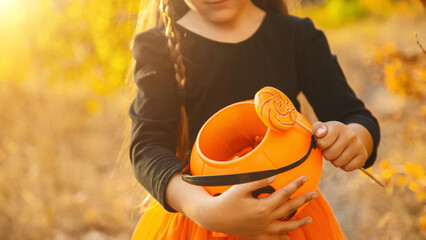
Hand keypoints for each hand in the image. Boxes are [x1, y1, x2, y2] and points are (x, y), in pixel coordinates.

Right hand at [197, 176, 317, 239]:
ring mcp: (262, 230)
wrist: (213, 217)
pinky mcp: (256, 236)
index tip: (305, 178)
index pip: (284, 194)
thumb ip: (258, 182)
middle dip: (304, 201)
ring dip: (299, 222)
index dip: (296, 185)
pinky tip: (289, 238)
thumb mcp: (241, 187)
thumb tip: (274, 176)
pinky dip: (282, 239)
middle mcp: (265, 219)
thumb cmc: (226, 200)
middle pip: (289, 209)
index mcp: (263, 206)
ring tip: (310, 218)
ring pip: (286, 227)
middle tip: (315, 194)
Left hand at [312, 121, 369, 170]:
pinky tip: (345, 158)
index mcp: (338, 127)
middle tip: (330, 149)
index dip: (320, 146)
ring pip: (338, 163)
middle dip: (326, 154)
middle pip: (329, 155)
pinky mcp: (363, 156)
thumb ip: (317, 128)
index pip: (322, 143)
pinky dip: (343, 166)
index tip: (323, 143)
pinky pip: (347, 168)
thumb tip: (320, 133)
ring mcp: (358, 145)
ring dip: (334, 161)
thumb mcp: (323, 128)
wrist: (350, 136)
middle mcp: (350, 135)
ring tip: (337, 154)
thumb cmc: (331, 134)